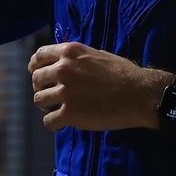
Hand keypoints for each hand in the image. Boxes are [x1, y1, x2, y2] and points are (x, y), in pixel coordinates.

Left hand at [29, 42, 167, 131]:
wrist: (140, 94)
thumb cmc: (124, 74)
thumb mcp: (97, 54)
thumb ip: (77, 58)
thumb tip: (64, 62)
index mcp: (69, 52)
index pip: (39, 56)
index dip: (35, 66)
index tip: (37, 74)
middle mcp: (63, 69)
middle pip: (36, 79)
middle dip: (41, 88)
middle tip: (52, 97)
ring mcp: (66, 91)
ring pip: (38, 100)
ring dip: (47, 106)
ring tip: (58, 110)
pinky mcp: (70, 113)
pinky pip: (48, 120)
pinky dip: (54, 123)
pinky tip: (63, 123)